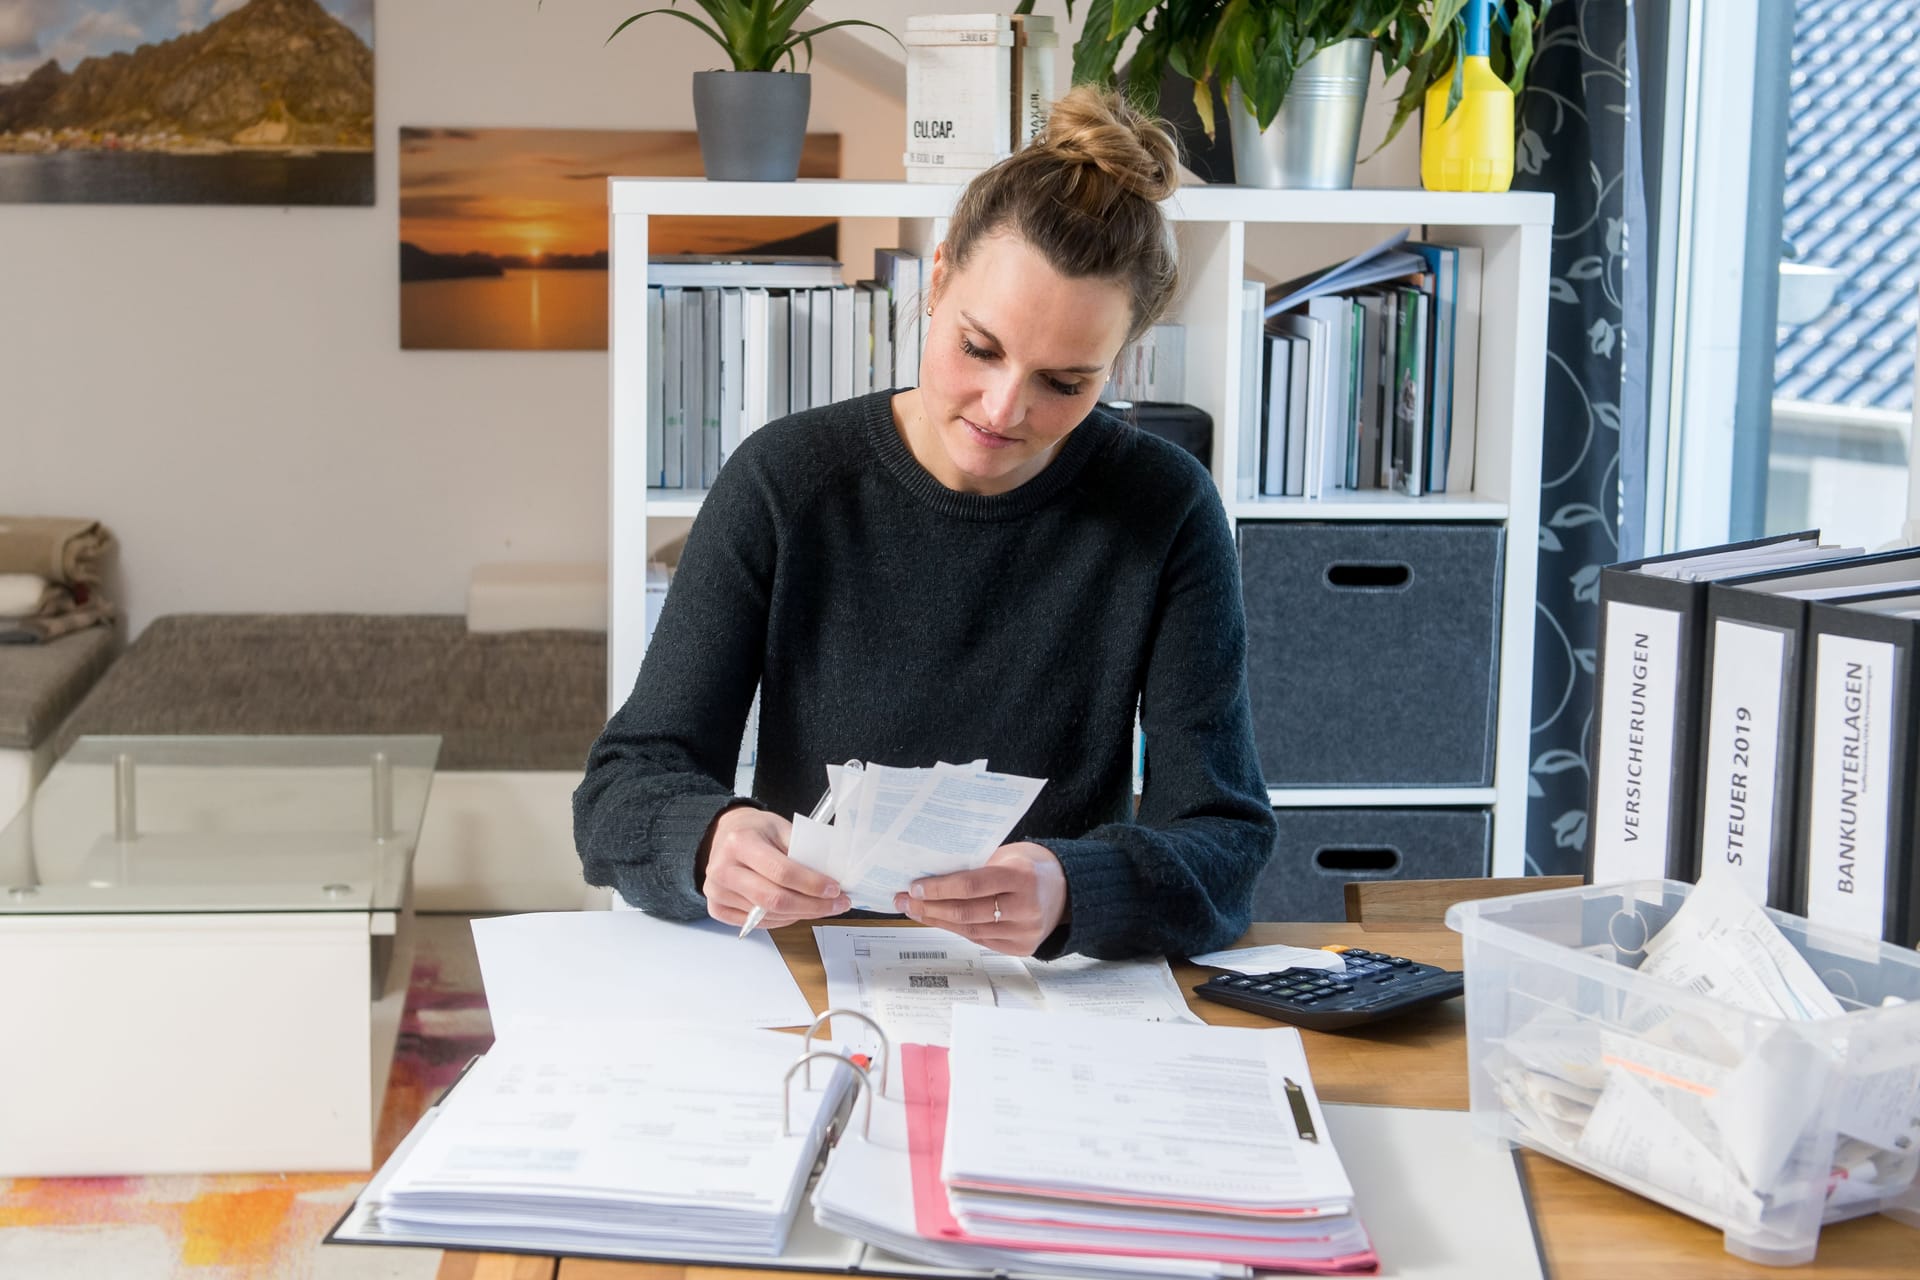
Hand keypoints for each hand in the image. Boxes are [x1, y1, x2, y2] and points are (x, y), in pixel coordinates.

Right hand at [702, 806, 851, 929]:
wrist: (724, 835)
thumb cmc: (756, 831)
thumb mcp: (781, 828)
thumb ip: (803, 850)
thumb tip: (832, 875)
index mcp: (740, 843)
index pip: (781, 871)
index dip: (811, 884)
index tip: (835, 888)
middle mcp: (724, 869)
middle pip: (774, 900)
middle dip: (812, 906)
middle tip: (837, 904)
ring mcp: (717, 892)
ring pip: (768, 916)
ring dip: (801, 914)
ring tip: (821, 906)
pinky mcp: (717, 908)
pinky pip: (758, 924)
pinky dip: (782, 920)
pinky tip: (796, 910)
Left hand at [894, 841, 1067, 956]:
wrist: (1068, 890)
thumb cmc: (1032, 866)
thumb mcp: (1009, 855)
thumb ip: (978, 866)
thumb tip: (932, 878)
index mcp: (1022, 877)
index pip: (971, 885)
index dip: (939, 888)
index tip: (914, 887)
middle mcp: (1026, 907)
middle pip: (966, 911)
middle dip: (929, 907)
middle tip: (905, 901)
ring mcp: (1025, 932)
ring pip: (969, 930)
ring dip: (937, 921)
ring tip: (915, 911)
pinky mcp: (1022, 947)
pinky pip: (980, 940)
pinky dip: (956, 930)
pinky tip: (939, 920)